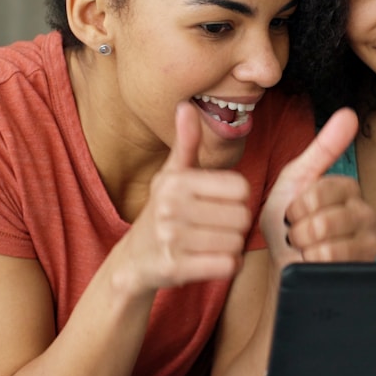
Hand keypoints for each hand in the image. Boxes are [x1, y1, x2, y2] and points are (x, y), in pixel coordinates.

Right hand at [113, 102, 252, 294]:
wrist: (134, 259)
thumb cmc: (162, 212)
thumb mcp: (172, 176)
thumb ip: (186, 143)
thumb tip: (185, 107)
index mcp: (177, 181)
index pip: (240, 187)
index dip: (237, 199)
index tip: (220, 203)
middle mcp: (171, 207)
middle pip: (242, 216)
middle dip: (236, 225)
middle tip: (217, 227)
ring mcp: (171, 239)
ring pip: (236, 243)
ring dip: (231, 246)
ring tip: (212, 243)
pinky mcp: (175, 269)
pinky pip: (227, 265)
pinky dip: (227, 265)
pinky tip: (212, 260)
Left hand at [262, 108, 375, 265]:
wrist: (282, 265)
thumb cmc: (287, 223)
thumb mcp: (294, 180)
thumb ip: (323, 148)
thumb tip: (349, 113)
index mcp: (346, 188)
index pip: (321, 190)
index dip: (298, 205)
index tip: (293, 211)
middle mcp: (364, 211)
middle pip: (325, 219)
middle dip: (300, 230)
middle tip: (299, 233)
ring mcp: (368, 239)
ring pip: (330, 242)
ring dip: (305, 248)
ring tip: (306, 247)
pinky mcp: (366, 264)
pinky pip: (334, 262)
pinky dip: (313, 263)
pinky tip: (315, 262)